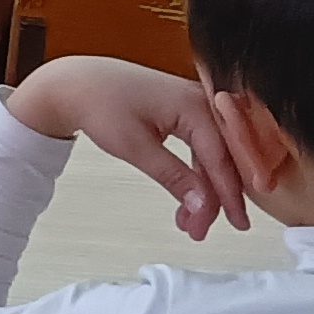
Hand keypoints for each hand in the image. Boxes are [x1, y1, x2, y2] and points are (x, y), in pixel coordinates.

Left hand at [7, 57, 251, 240]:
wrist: (77, 84)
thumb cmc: (100, 103)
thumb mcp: (135, 147)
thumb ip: (172, 176)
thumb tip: (202, 204)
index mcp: (195, 106)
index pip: (222, 159)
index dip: (229, 195)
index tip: (236, 223)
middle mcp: (203, 102)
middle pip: (222, 159)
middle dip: (216, 199)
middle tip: (203, 230)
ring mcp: (196, 106)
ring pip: (213, 157)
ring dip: (204, 191)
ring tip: (190, 223)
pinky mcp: (187, 113)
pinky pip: (201, 149)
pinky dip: (194, 176)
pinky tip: (188, 200)